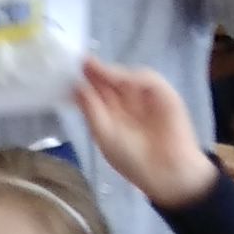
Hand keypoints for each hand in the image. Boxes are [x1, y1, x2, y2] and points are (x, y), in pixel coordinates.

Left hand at [75, 59, 220, 205]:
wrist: (167, 173)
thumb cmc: (132, 159)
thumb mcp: (104, 135)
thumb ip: (91, 110)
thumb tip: (76, 87)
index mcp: (111, 113)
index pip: (96, 92)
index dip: (84, 80)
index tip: (66, 69)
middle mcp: (127, 102)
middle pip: (109, 80)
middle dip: (94, 70)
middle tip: (80, 60)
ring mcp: (145, 96)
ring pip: (126, 76)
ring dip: (110, 72)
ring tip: (94, 67)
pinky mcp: (165, 93)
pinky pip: (148, 79)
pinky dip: (133, 77)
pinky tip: (118, 78)